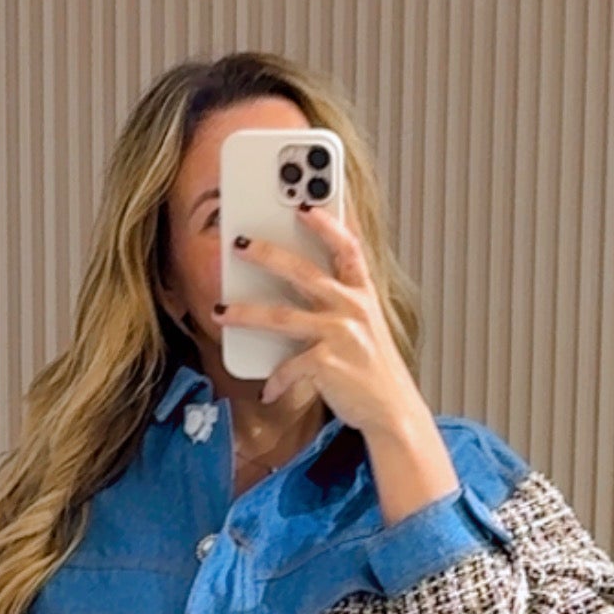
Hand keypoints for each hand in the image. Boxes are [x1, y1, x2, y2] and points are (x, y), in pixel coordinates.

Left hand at [218, 205, 428, 438]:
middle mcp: (353, 309)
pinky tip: (267, 390)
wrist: (392, 410)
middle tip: (238, 243)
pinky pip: (290, 367)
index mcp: (362, 295)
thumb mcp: (365, 326)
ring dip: (246, 314)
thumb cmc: (372, 369)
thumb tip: (302, 282)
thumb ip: (341, 301)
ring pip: (283, 317)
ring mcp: (341, 335)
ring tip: (220, 313)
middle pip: (303, 272)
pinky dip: (276, 380)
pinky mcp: (329, 364)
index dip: (326, 223)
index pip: (347, 247)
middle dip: (267, 254)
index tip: (303, 203)